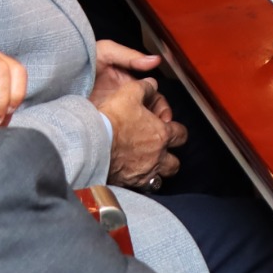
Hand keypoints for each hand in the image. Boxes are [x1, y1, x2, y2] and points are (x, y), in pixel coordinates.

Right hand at [91, 50, 183, 188]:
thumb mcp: (129, 93)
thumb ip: (144, 88)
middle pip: (175, 164)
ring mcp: (143, 173)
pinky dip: (139, 183)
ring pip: (160, 179)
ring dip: (157, 173)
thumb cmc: (111, 118)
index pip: (181, 135)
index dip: (177, 132)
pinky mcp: (129, 184)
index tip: (170, 130)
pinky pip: (141, 188)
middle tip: (160, 152)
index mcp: (161, 135)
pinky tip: (131, 177)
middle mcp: (157, 157)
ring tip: (148, 167)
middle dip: (170, 158)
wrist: (90, 142)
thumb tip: (152, 84)